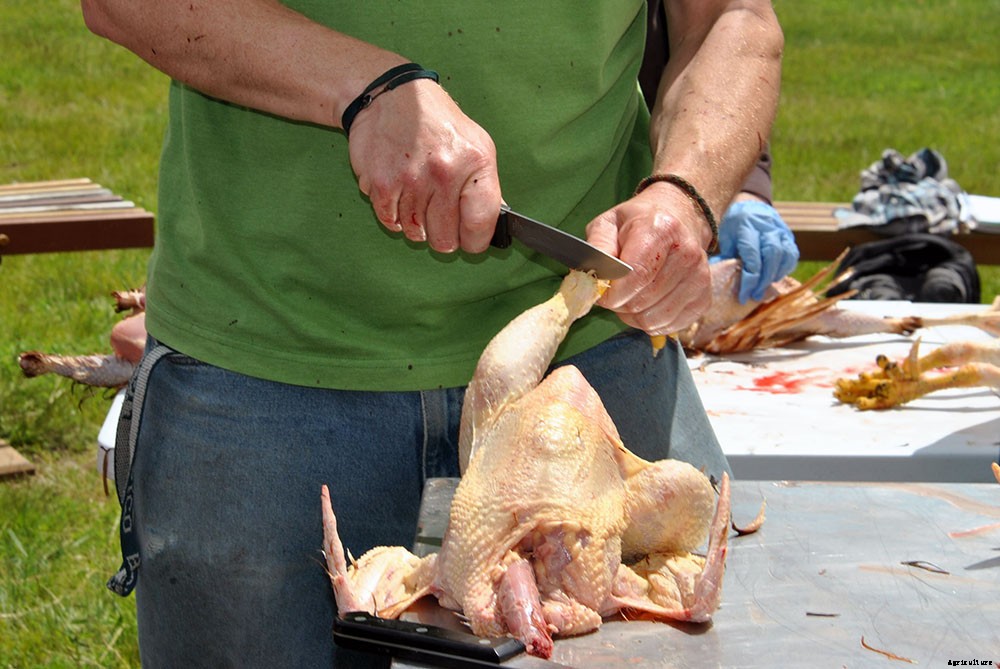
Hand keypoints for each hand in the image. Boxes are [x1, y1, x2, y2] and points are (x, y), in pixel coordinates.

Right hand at [346, 78, 501, 253]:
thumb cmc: (438, 122)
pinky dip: (395, 216)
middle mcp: (443, 173)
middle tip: (440, 220)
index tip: (470, 240)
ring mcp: (410, 180)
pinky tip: (400, 196)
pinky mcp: (381, 183)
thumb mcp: (476, 143)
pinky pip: (390, 222)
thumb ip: (485, 185)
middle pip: (445, 239)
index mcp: (474, 163)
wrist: (392, 96)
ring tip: (419, 199)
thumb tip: (491, 224)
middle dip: (444, 236)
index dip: (475, 241)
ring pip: (416, 234)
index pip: (480, 225)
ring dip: (417, 225)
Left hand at [585, 185, 712, 335]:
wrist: (679, 219)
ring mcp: (700, 278)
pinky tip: (648, 303)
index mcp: (661, 229)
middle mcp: (687, 253)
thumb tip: (595, 277)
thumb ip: (597, 247)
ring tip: (631, 296)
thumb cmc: (637, 224)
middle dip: (619, 303)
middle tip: (615, 292)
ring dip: (633, 315)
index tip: (601, 292)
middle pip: (641, 302)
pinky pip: (667, 326)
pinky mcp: (704, 299)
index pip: (635, 276)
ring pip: (652, 319)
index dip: (611, 293)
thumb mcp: (608, 222)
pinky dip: (650, 322)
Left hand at [712, 200, 797, 302]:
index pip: (752, 256)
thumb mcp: (726, 237)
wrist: (750, 205)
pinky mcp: (788, 235)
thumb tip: (719, 282)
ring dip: (775, 276)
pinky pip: (792, 254)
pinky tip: (775, 277)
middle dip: (763, 280)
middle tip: (754, 295)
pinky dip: (785, 268)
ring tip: (764, 289)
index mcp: (747, 226)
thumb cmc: (734, 225)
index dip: (749, 279)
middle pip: (771, 256)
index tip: (743, 295)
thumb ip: (727, 256)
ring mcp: (780, 230)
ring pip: (785, 255)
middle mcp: (767, 227)